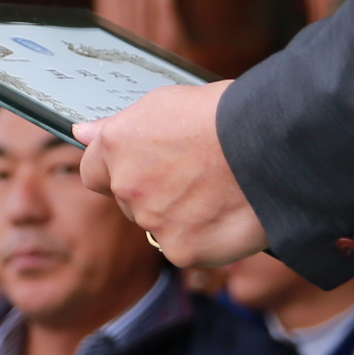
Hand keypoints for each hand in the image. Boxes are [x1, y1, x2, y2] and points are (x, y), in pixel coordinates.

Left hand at [76, 81, 263, 269]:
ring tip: (219, 191)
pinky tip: (228, 214)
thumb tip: (83, 132)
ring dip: (180, 215)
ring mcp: (153, 222)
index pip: (94, 172)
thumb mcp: (166, 103)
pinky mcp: (182, 251)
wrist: (270, 144)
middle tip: (195, 176)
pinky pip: (187, 249)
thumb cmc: (225, 114)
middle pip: (130, 200)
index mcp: (116, 146)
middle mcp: (127, 186)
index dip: (118, 170)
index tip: (142, 167)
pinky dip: (205, 239)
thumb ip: (120, 125)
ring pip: (160, 226)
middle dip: (154, 192)